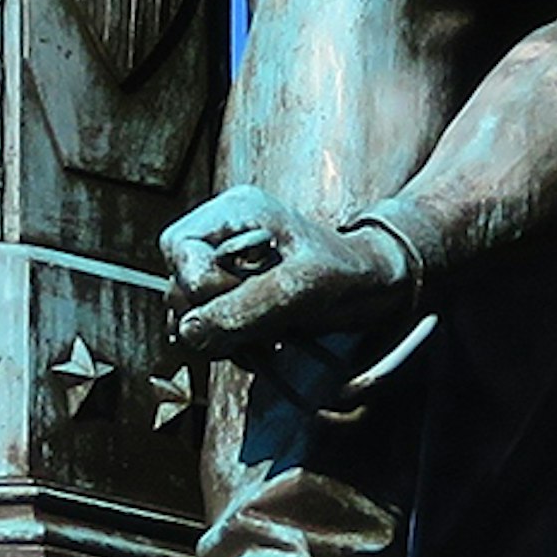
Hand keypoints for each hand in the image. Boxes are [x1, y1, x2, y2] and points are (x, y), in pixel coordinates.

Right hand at [162, 190, 415, 367]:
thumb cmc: (350, 272)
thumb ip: (248, 307)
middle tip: (260, 330)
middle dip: (213, 317)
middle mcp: (222, 235)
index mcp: (235, 211)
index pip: (179, 248)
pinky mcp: (234, 296)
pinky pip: (207, 328)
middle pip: (178, 284)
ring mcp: (225, 267)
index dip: (202, 286)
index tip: (244, 304)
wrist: (378, 287)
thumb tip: (191, 332)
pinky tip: (266, 344)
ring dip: (222, 337)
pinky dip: (231, 345)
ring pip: (188, 313)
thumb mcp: (303, 287)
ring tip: (268, 339)